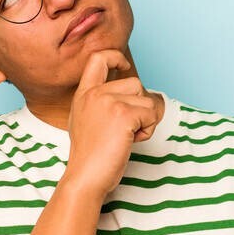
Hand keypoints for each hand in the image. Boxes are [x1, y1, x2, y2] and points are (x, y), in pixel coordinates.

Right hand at [64, 49, 159, 198]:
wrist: (85, 177)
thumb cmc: (89, 157)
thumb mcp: (85, 121)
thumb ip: (99, 103)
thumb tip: (128, 95)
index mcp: (83, 94)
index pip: (98, 58)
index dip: (116, 57)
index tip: (125, 67)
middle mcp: (94, 94)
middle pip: (134, 82)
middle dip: (140, 105)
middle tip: (128, 128)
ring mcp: (108, 102)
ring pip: (146, 98)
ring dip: (145, 119)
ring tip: (127, 136)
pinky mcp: (123, 114)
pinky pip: (150, 114)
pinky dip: (148, 130)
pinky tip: (131, 142)